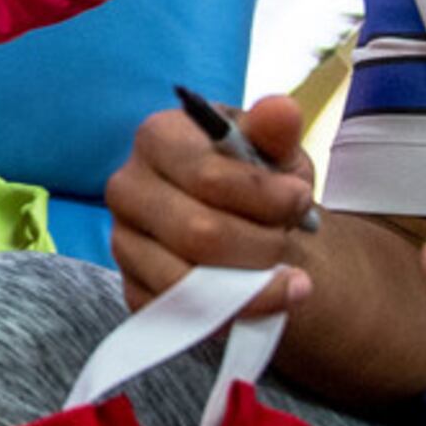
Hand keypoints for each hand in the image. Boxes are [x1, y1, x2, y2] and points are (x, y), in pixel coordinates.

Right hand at [106, 92, 318, 321]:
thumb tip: (281, 111)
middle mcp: (127, 187)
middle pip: (198, 233)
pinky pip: (181, 314)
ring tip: (291, 279)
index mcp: (157, 137)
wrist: (245, 225)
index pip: (207, 177)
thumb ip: (276, 131)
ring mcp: (123, 242)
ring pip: (188, 282)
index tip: (302, 199)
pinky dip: (231, 314)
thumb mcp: (274, 151)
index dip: (265, 196)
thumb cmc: (256, 179)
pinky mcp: (132, 288)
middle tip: (292, 243)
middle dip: (261, 245)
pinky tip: (261, 300)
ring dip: (252, 287)